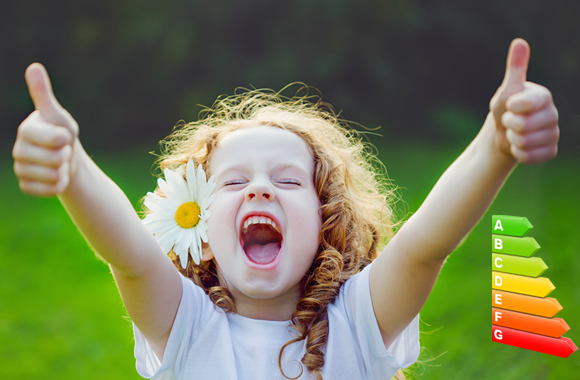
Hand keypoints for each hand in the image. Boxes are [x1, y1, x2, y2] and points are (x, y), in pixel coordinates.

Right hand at [12, 63, 79, 196]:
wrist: (65, 159)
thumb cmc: (62, 133)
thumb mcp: (57, 115)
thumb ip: (43, 95)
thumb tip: (34, 67)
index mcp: (25, 130)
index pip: (53, 138)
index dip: (64, 139)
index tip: (64, 136)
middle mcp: (18, 149)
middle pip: (54, 159)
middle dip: (66, 156)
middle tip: (62, 150)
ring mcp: (20, 168)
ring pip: (51, 176)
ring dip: (63, 171)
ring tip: (59, 163)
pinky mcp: (26, 185)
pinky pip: (48, 190)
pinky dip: (58, 185)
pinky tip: (56, 176)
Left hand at [489, 38, 558, 164]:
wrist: (503, 134)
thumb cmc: (504, 109)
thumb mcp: (507, 90)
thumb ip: (515, 68)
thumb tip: (519, 42)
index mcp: (543, 96)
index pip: (526, 104)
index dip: (512, 107)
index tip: (510, 106)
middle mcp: (553, 114)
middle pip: (524, 126)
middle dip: (509, 125)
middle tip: (510, 122)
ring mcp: (553, 133)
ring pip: (526, 142)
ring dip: (512, 140)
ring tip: (514, 133)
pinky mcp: (550, 150)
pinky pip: (530, 156)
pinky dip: (518, 153)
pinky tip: (519, 146)